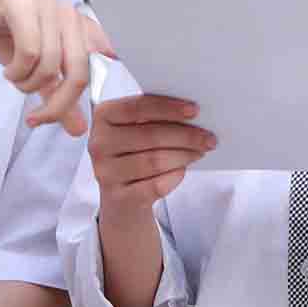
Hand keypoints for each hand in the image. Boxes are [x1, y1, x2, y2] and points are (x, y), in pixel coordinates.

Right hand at [0, 0, 113, 135]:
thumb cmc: (3, 33)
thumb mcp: (34, 70)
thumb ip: (57, 97)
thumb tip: (79, 131)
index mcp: (78, 27)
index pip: (107, 49)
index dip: (120, 58)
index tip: (123, 68)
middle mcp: (68, 15)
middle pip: (79, 72)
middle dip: (58, 105)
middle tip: (37, 120)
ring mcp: (46, 7)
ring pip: (50, 65)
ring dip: (28, 85)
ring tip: (15, 80)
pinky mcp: (21, 4)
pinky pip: (29, 51)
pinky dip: (17, 71)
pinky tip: (8, 70)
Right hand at [90, 95, 215, 210]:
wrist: (122, 200)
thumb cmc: (135, 155)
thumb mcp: (138, 131)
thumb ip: (156, 118)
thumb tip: (192, 114)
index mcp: (103, 116)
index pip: (137, 107)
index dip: (168, 108)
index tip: (195, 110)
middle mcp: (99, 143)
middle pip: (150, 135)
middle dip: (185, 136)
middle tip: (208, 138)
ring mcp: (105, 171)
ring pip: (155, 161)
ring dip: (184, 156)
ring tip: (199, 153)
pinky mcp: (118, 197)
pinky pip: (156, 185)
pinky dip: (174, 176)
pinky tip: (182, 171)